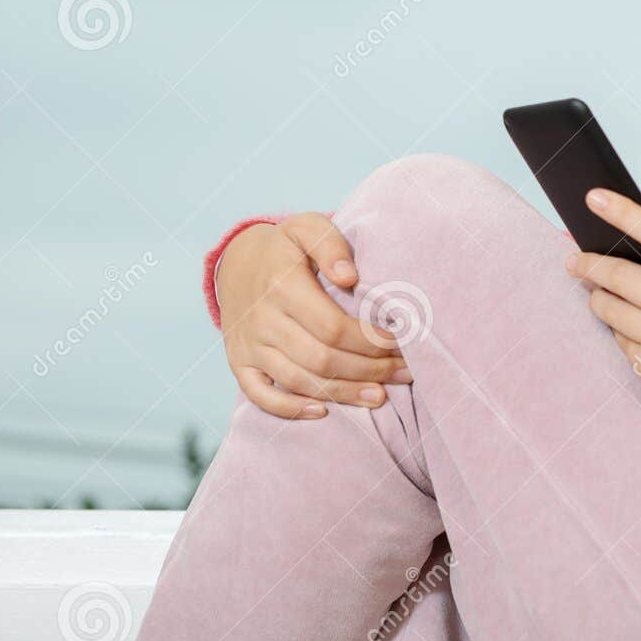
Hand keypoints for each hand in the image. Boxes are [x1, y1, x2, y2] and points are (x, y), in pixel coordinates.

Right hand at [216, 214, 410, 418]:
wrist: (237, 263)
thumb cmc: (286, 248)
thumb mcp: (307, 228)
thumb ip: (330, 245)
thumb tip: (350, 276)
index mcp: (282, 286)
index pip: (332, 326)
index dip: (370, 341)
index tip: (401, 343)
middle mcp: (262, 320)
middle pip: (321, 359)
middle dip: (368, 371)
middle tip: (403, 374)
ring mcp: (249, 345)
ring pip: (298, 381)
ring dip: (343, 393)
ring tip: (381, 396)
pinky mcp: (239, 363)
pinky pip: (260, 395)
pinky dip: (290, 409)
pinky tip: (324, 412)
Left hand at [563, 188, 640, 412]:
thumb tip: (628, 246)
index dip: (624, 214)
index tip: (594, 198)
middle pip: (620, 274)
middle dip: (589, 265)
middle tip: (574, 261)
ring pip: (608, 307)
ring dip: (598, 297)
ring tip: (599, 295)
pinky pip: (617, 338)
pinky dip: (619, 330)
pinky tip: (635, 332)